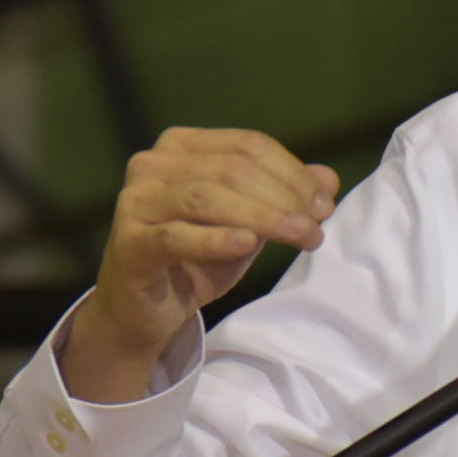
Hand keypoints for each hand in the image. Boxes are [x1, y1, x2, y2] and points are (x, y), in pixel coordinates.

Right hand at [62, 128, 339, 403]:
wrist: (146, 311)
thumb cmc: (197, 258)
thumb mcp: (250, 223)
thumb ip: (284, 196)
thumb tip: (329, 178)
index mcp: (181, 147)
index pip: (248, 146)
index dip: (293, 173)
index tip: (325, 205)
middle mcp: (152, 164)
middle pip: (233, 169)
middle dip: (284, 197)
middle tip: (316, 227)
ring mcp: (135, 201)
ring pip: (207, 198)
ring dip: (264, 217)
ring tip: (301, 237)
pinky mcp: (128, 243)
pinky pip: (176, 236)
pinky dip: (215, 239)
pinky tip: (248, 244)